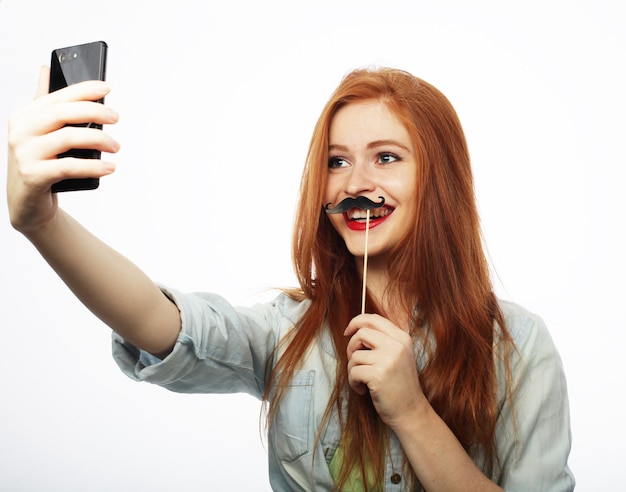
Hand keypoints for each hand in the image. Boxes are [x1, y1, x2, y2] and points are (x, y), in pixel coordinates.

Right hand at [7, 66, 119, 233]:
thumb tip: (46, 69)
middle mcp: (20, 132)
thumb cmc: (39, 164)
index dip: (83, 90)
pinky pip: (68, 166)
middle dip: (94, 112)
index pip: (57, 97)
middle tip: (116, 117)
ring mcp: (24, 154)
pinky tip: (110, 168)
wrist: (27, 203)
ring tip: (116, 146)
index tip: (106, 87)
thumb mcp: (39, 132)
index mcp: (24, 117)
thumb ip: (44, 103)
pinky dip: (93, 166)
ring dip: (98, 140)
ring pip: (68, 138)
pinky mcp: (33, 176)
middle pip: (62, 114)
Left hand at [344, 313, 426, 427]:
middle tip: (355, 361)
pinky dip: (353, 381)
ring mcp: (388, 359)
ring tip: (362, 380)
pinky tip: (362, 389)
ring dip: (352, 369)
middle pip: (361, 332)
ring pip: (355, 354)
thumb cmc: (400, 385)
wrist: (411, 412)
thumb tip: (357, 328)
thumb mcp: (399, 356)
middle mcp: (397, 345)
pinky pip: (353, 371)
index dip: (356, 322)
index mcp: (402, 338)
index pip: (374, 318)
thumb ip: (384, 340)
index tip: (348, 332)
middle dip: (351, 347)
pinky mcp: (378, 375)